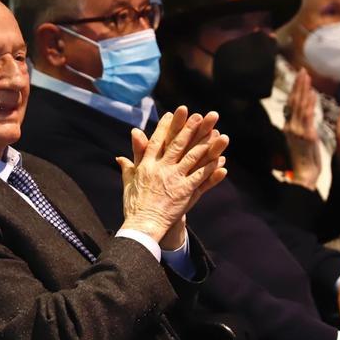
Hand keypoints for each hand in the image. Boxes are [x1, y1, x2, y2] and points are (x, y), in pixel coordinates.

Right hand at [117, 107, 227, 242]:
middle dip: (188, 129)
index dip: (165, 127)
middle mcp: (160, 169)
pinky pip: (200, 176)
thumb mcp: (128, 183)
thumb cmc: (134, 207)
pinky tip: (219, 159)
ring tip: (213, 131)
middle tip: (198, 116)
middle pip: (177, 145)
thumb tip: (120, 157)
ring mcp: (174, 179)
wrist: (142, 226)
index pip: (156, 142)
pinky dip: (210, 167)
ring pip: (191, 157)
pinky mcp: (184, 191)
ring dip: (203, 143)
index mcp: (146, 166)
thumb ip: (128, 167)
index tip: (172, 114)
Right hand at [282, 67, 321, 188]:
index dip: (295, 90)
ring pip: (299, 105)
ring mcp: (297, 130)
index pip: (291, 104)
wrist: (304, 174)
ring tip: (307, 77)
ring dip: (303, 90)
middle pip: (293, 101)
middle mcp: (290, 126)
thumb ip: (301, 126)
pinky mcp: (306, 135)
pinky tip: (312, 93)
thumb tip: (303, 114)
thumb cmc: (304, 159)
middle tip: (303, 71)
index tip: (299, 78)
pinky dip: (309, 103)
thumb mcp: (299, 140)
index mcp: (288, 127)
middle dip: (298, 85)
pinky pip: (307, 116)